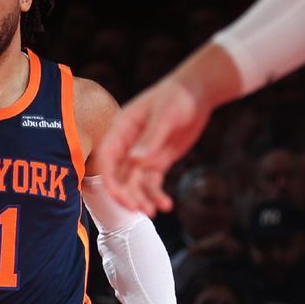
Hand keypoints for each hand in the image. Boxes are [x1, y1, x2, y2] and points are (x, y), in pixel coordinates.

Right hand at [97, 79, 209, 215]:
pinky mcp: (157, 161)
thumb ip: (151, 138)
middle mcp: (128, 145)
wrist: (197, 92)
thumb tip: (135, 161)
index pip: (107, 159)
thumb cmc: (177, 96)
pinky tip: (166, 205)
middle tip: (140, 209)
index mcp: (121, 129)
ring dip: (142, 198)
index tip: (120, 196)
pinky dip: (156, 194)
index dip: (109, 179)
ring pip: (135, 183)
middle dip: (127, 194)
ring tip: (155, 211)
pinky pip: (152, 182)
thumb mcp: (165, 115)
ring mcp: (142, 154)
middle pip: (119, 175)